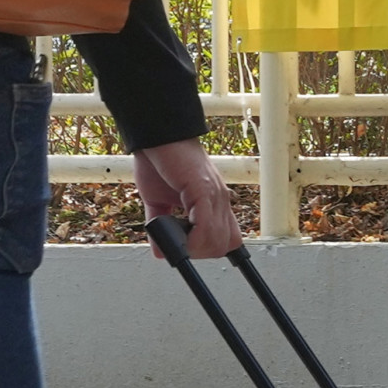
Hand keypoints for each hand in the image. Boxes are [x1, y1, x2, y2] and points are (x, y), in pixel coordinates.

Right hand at [134, 138, 244, 259]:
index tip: (191, 252)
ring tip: (176, 240)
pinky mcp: (203, 189)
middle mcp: (220, 200)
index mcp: (213, 202)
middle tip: (179, 245)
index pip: (230, 238)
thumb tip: (159, 250)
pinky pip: (207, 226)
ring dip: (195, 248)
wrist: (156, 135)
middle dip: (202, 252)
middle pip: (226, 245)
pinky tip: (178, 237)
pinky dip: (193, 239)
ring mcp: (215, 195)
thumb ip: (161, 224)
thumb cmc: (159, 162)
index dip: (212, 249)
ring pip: (218, 240)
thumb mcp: (158, 201)